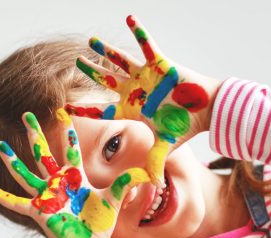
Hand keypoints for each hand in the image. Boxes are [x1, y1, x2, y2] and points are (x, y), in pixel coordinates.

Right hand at [0, 108, 148, 237]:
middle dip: (36, 135)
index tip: (63, 115)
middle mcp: (59, 185)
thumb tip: (148, 173)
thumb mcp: (114, 200)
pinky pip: (16, 202)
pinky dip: (2, 196)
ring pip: (26, 174)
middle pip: (44, 154)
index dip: (68, 134)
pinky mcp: (39, 211)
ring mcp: (47, 197)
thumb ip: (127, 184)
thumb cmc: (100, 224)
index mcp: (76, 179)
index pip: (71, 152)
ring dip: (12, 160)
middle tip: (26, 115)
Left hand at [67, 14, 219, 185]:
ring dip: (106, 51)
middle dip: (92, 73)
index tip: (64, 109)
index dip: (84, 110)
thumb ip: (155, 162)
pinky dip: (139, 32)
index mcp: (133, 110)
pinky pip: (147, 44)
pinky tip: (129, 17)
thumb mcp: (166, 146)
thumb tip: (154, 187)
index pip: (103, 111)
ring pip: (121, 61)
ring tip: (91, 41)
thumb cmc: (185, 126)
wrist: (205, 110)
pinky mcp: (160, 63)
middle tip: (77, 63)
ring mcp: (146, 76)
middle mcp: (135, 91)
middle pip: (107, 82)